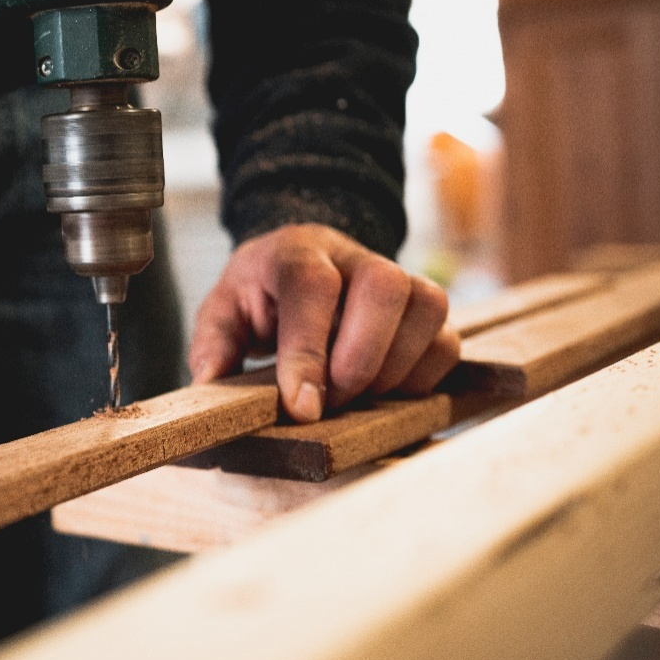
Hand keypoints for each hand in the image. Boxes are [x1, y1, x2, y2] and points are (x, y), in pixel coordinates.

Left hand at [187, 224, 460, 422]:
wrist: (301, 265)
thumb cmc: (261, 297)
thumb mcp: (223, 312)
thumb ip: (213, 345)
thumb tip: (213, 382)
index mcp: (296, 252)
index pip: (311, 286)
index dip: (309, 350)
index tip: (303, 407)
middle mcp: (354, 256)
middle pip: (384, 286)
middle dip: (360, 360)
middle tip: (330, 401)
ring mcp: (399, 277)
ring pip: (427, 308)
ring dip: (393, 370)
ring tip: (354, 395)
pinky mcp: (426, 310)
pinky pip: (447, 341)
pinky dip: (420, 378)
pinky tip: (383, 390)